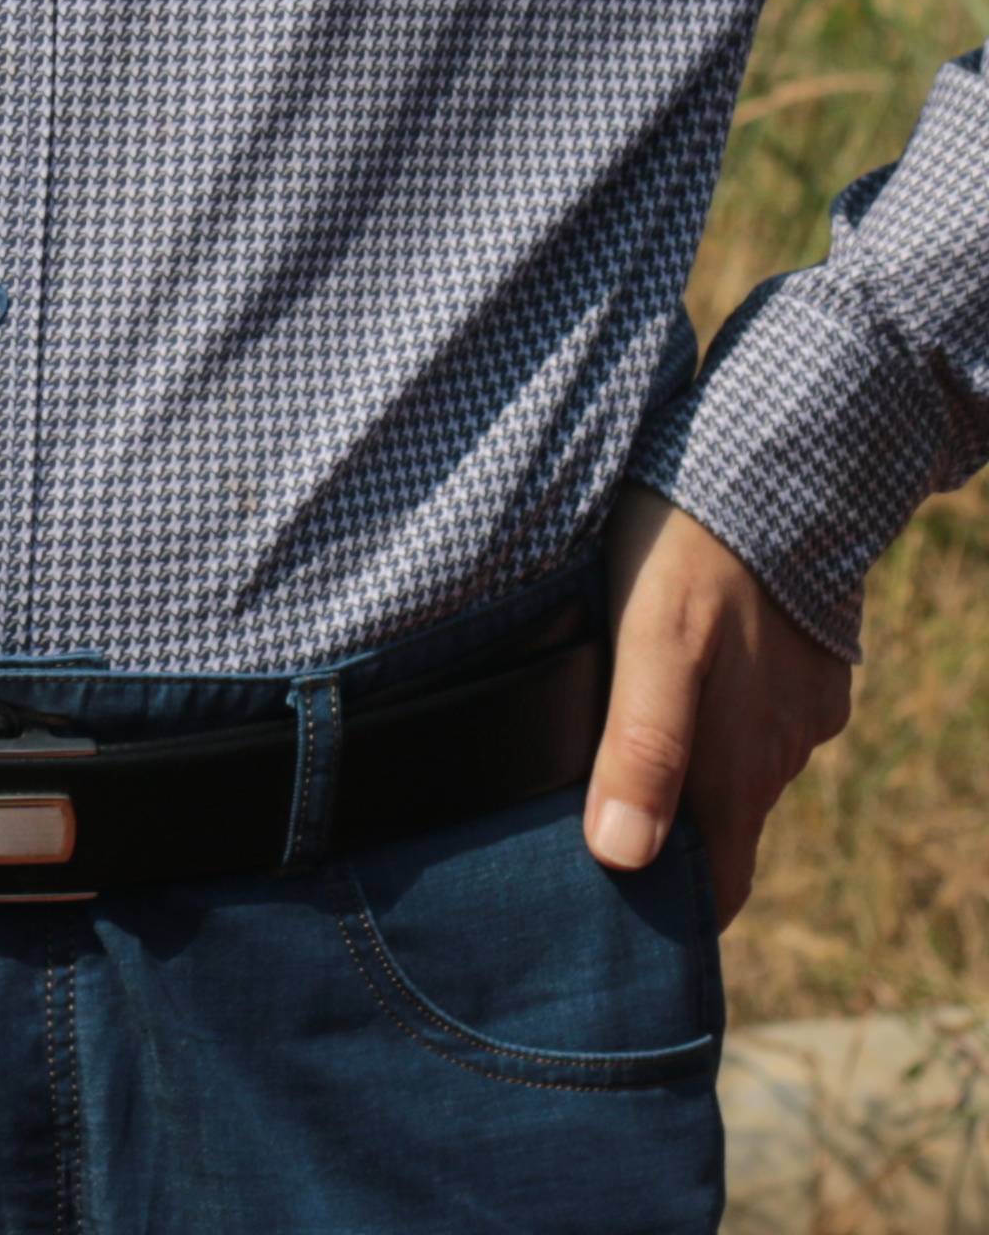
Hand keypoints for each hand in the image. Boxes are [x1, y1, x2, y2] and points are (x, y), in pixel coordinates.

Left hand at [586, 483, 853, 924]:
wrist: (781, 466)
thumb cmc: (691, 554)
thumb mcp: (650, 648)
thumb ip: (642, 751)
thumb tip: (623, 860)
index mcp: (740, 768)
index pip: (715, 886)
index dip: (669, 914)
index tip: (610, 927)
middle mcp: (779, 754)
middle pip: (719, 829)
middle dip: (666, 842)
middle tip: (583, 832)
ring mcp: (801, 709)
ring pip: (735, 766)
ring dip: (685, 770)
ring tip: (606, 749)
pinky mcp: (809, 666)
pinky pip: (755, 711)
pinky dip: (714, 712)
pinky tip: (669, 678)